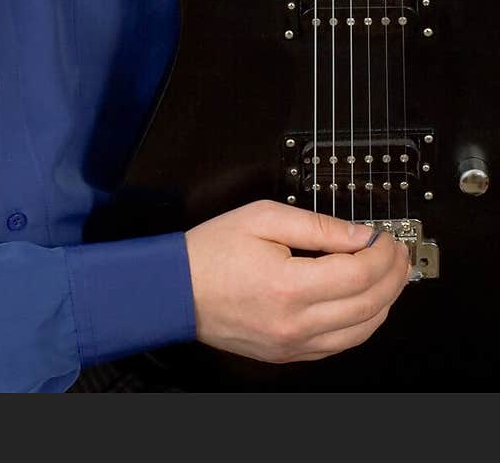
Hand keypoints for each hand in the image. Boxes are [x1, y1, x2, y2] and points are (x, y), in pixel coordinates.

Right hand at [184, 199, 409, 362]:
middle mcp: (296, 322)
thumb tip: (359, 234)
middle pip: (369, 304)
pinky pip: (340, 345)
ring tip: (387, 274)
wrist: (175, 290)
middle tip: (395, 251)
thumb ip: (316, 226)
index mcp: (289, 285)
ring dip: (385, 302)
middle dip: (393, 275)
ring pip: (362, 330)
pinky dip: (363, 323)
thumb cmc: (212, 252)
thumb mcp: (262, 217)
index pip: (359, 273)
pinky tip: (365, 301)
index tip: (385, 236)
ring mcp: (294, 344)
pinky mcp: (289, 354)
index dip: (382, 253)